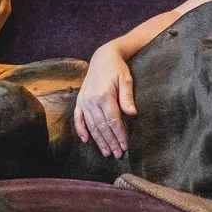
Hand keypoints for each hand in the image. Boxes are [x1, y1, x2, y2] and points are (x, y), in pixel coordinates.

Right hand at [74, 41, 136, 158]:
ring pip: (92, 126)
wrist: (102, 57)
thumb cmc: (117, 69)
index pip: (113, 121)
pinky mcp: (80, 101)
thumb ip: (127, 97)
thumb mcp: (126, 80)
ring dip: (99, 141)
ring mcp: (84, 101)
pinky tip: (86, 141)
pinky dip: (81, 130)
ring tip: (107, 152)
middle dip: (111, 142)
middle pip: (102, 127)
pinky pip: (78, 118)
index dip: (120, 135)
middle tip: (118, 154)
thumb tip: (133, 114)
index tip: (125, 146)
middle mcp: (92, 100)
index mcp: (104, 96)